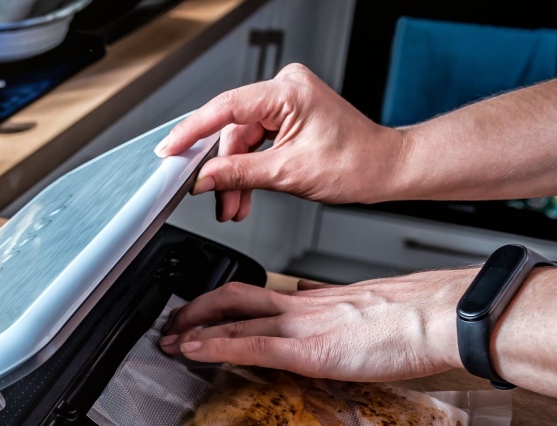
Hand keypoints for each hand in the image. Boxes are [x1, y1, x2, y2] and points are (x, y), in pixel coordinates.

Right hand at [154, 64, 405, 213]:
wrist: (385, 169)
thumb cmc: (356, 163)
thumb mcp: (287, 174)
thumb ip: (237, 174)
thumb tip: (203, 178)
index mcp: (287, 91)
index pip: (225, 108)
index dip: (192, 132)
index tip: (171, 150)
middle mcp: (285, 89)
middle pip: (232, 130)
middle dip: (223, 170)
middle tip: (215, 199)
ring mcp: (286, 102)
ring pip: (242, 142)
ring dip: (236, 176)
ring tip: (234, 206)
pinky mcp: (288, 117)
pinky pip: (256, 143)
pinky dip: (249, 170)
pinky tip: (245, 194)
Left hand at [159, 269, 477, 381]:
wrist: (441, 316)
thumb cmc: (420, 318)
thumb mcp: (372, 312)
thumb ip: (341, 314)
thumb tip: (322, 311)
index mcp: (319, 300)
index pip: (259, 295)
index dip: (225, 302)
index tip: (206, 311)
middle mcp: (304, 307)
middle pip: (235, 298)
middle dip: (197, 310)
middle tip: (172, 322)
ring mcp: (303, 327)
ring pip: (234, 319)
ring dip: (194, 331)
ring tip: (169, 341)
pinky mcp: (308, 350)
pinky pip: (250, 346)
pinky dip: (215, 348)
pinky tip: (192, 352)